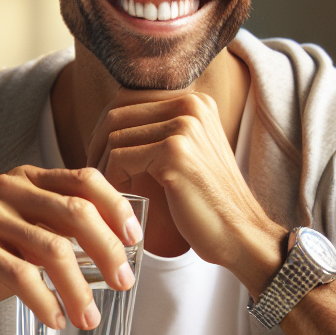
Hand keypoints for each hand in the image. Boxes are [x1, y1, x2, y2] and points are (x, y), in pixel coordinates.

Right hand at [0, 166, 142, 334]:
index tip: (135, 241)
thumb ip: (65, 232)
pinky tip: (56, 320)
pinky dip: (46, 301)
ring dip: (78, 289)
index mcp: (28, 179)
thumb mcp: (31, 241)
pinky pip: (21, 275)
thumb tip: (124, 249)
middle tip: (123, 284)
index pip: (84, 179)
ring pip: (52, 249)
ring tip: (90, 319)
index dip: (116, 207)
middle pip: (76, 212)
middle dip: (107, 250)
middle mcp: (7, 187)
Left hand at [86, 92, 285, 294]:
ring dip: (102, 166)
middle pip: (117, 114)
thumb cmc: (209, 204)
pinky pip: (120, 158)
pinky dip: (111, 180)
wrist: (240, 234)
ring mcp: (184, 126)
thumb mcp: (190, 155)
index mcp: (195, 102)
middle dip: (97, 146)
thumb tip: (108, 128)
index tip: (100, 160)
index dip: (106, 130)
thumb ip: (161, 135)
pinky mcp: (174, 152)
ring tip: (105, 191)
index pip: (128, 100)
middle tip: (95, 177)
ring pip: (114, 136)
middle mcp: (191, 105)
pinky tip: (119, 198)